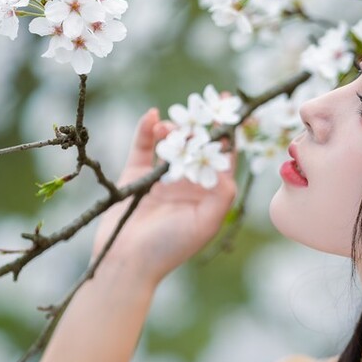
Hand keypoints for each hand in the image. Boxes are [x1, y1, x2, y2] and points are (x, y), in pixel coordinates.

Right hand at [90, 105, 237, 284]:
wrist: (126, 262)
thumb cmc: (170, 248)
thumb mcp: (206, 223)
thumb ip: (222, 194)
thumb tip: (227, 163)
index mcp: (207, 193)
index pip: (222, 158)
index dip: (229, 135)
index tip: (235, 111)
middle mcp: (187, 183)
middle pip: (198, 145)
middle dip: (203, 124)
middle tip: (207, 100)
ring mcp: (161, 177)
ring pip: (172, 142)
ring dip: (176, 128)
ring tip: (175, 123)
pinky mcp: (135, 174)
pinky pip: (143, 146)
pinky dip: (147, 129)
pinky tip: (153, 116)